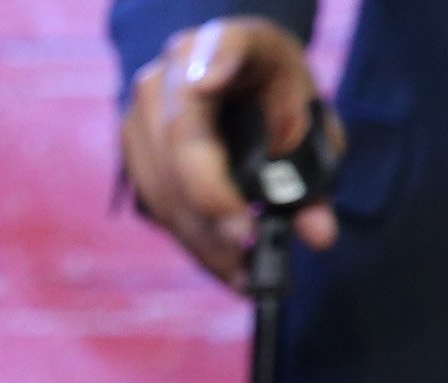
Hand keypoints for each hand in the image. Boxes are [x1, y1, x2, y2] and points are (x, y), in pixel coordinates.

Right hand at [120, 17, 337, 286]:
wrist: (231, 82)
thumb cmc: (274, 95)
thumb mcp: (308, 117)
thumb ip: (317, 171)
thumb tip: (318, 235)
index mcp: (221, 42)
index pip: (217, 50)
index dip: (212, 66)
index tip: (206, 83)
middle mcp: (167, 76)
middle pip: (180, 146)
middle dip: (212, 208)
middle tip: (248, 254)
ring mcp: (138, 116)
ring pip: (161, 185)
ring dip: (201, 237)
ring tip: (243, 275)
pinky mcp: (130, 154)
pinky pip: (154, 204)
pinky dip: (190, 238)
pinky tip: (221, 263)